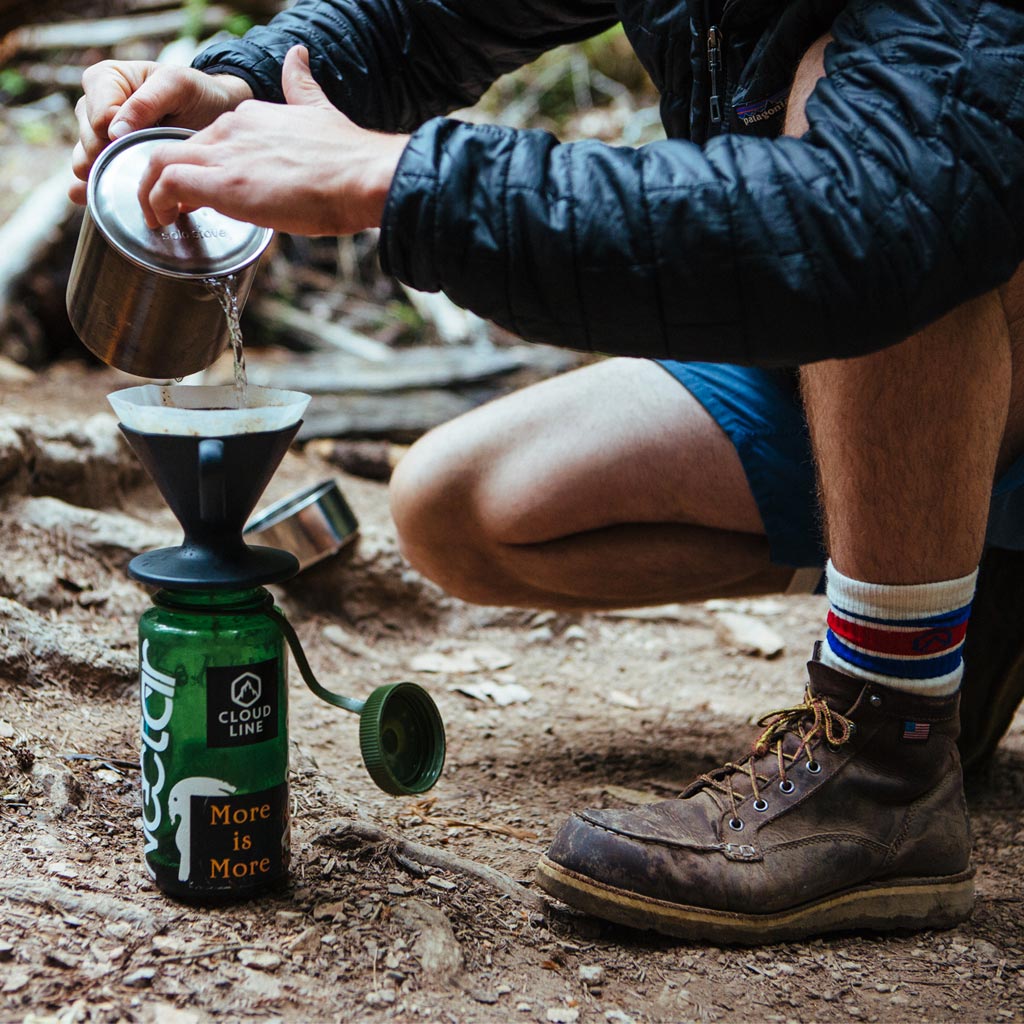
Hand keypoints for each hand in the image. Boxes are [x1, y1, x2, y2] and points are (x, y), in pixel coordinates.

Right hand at [70, 61, 252, 203]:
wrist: (215, 113)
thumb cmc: (196, 94)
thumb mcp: (176, 85)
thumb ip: (145, 103)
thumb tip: (113, 133)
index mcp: (105, 81)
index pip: (96, 116)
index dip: (114, 135)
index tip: (142, 142)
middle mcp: (95, 106)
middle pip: (87, 141)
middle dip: (111, 158)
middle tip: (140, 167)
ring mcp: (99, 135)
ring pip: (85, 160)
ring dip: (103, 176)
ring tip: (127, 186)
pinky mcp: (109, 159)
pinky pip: (91, 176)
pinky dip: (92, 189)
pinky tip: (92, 199)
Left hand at [137, 46, 408, 235]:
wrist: (362, 176)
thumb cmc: (349, 160)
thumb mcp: (320, 110)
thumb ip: (302, 85)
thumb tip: (297, 54)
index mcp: (253, 116)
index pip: (210, 138)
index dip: (199, 165)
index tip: (199, 192)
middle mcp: (231, 128)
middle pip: (176, 148)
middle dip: (163, 179)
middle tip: (167, 209)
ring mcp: (224, 154)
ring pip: (158, 162)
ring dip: (150, 193)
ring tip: (158, 218)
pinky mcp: (221, 184)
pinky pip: (167, 186)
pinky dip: (156, 203)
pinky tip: (163, 221)